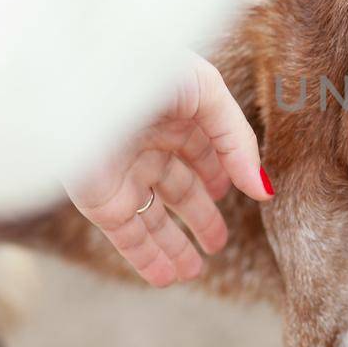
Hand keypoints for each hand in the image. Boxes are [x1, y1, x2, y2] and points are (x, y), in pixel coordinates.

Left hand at [64, 53, 271, 286]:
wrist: (84, 80)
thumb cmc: (148, 69)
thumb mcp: (208, 96)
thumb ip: (238, 143)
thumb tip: (263, 190)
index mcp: (171, 112)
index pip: (200, 149)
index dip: (220, 171)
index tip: (240, 192)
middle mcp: (147, 144)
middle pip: (178, 187)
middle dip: (198, 215)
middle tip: (217, 243)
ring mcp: (123, 173)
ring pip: (152, 218)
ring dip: (173, 246)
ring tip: (192, 272)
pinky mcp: (101, 199)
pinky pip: (127, 236)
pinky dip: (146, 258)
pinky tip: (167, 277)